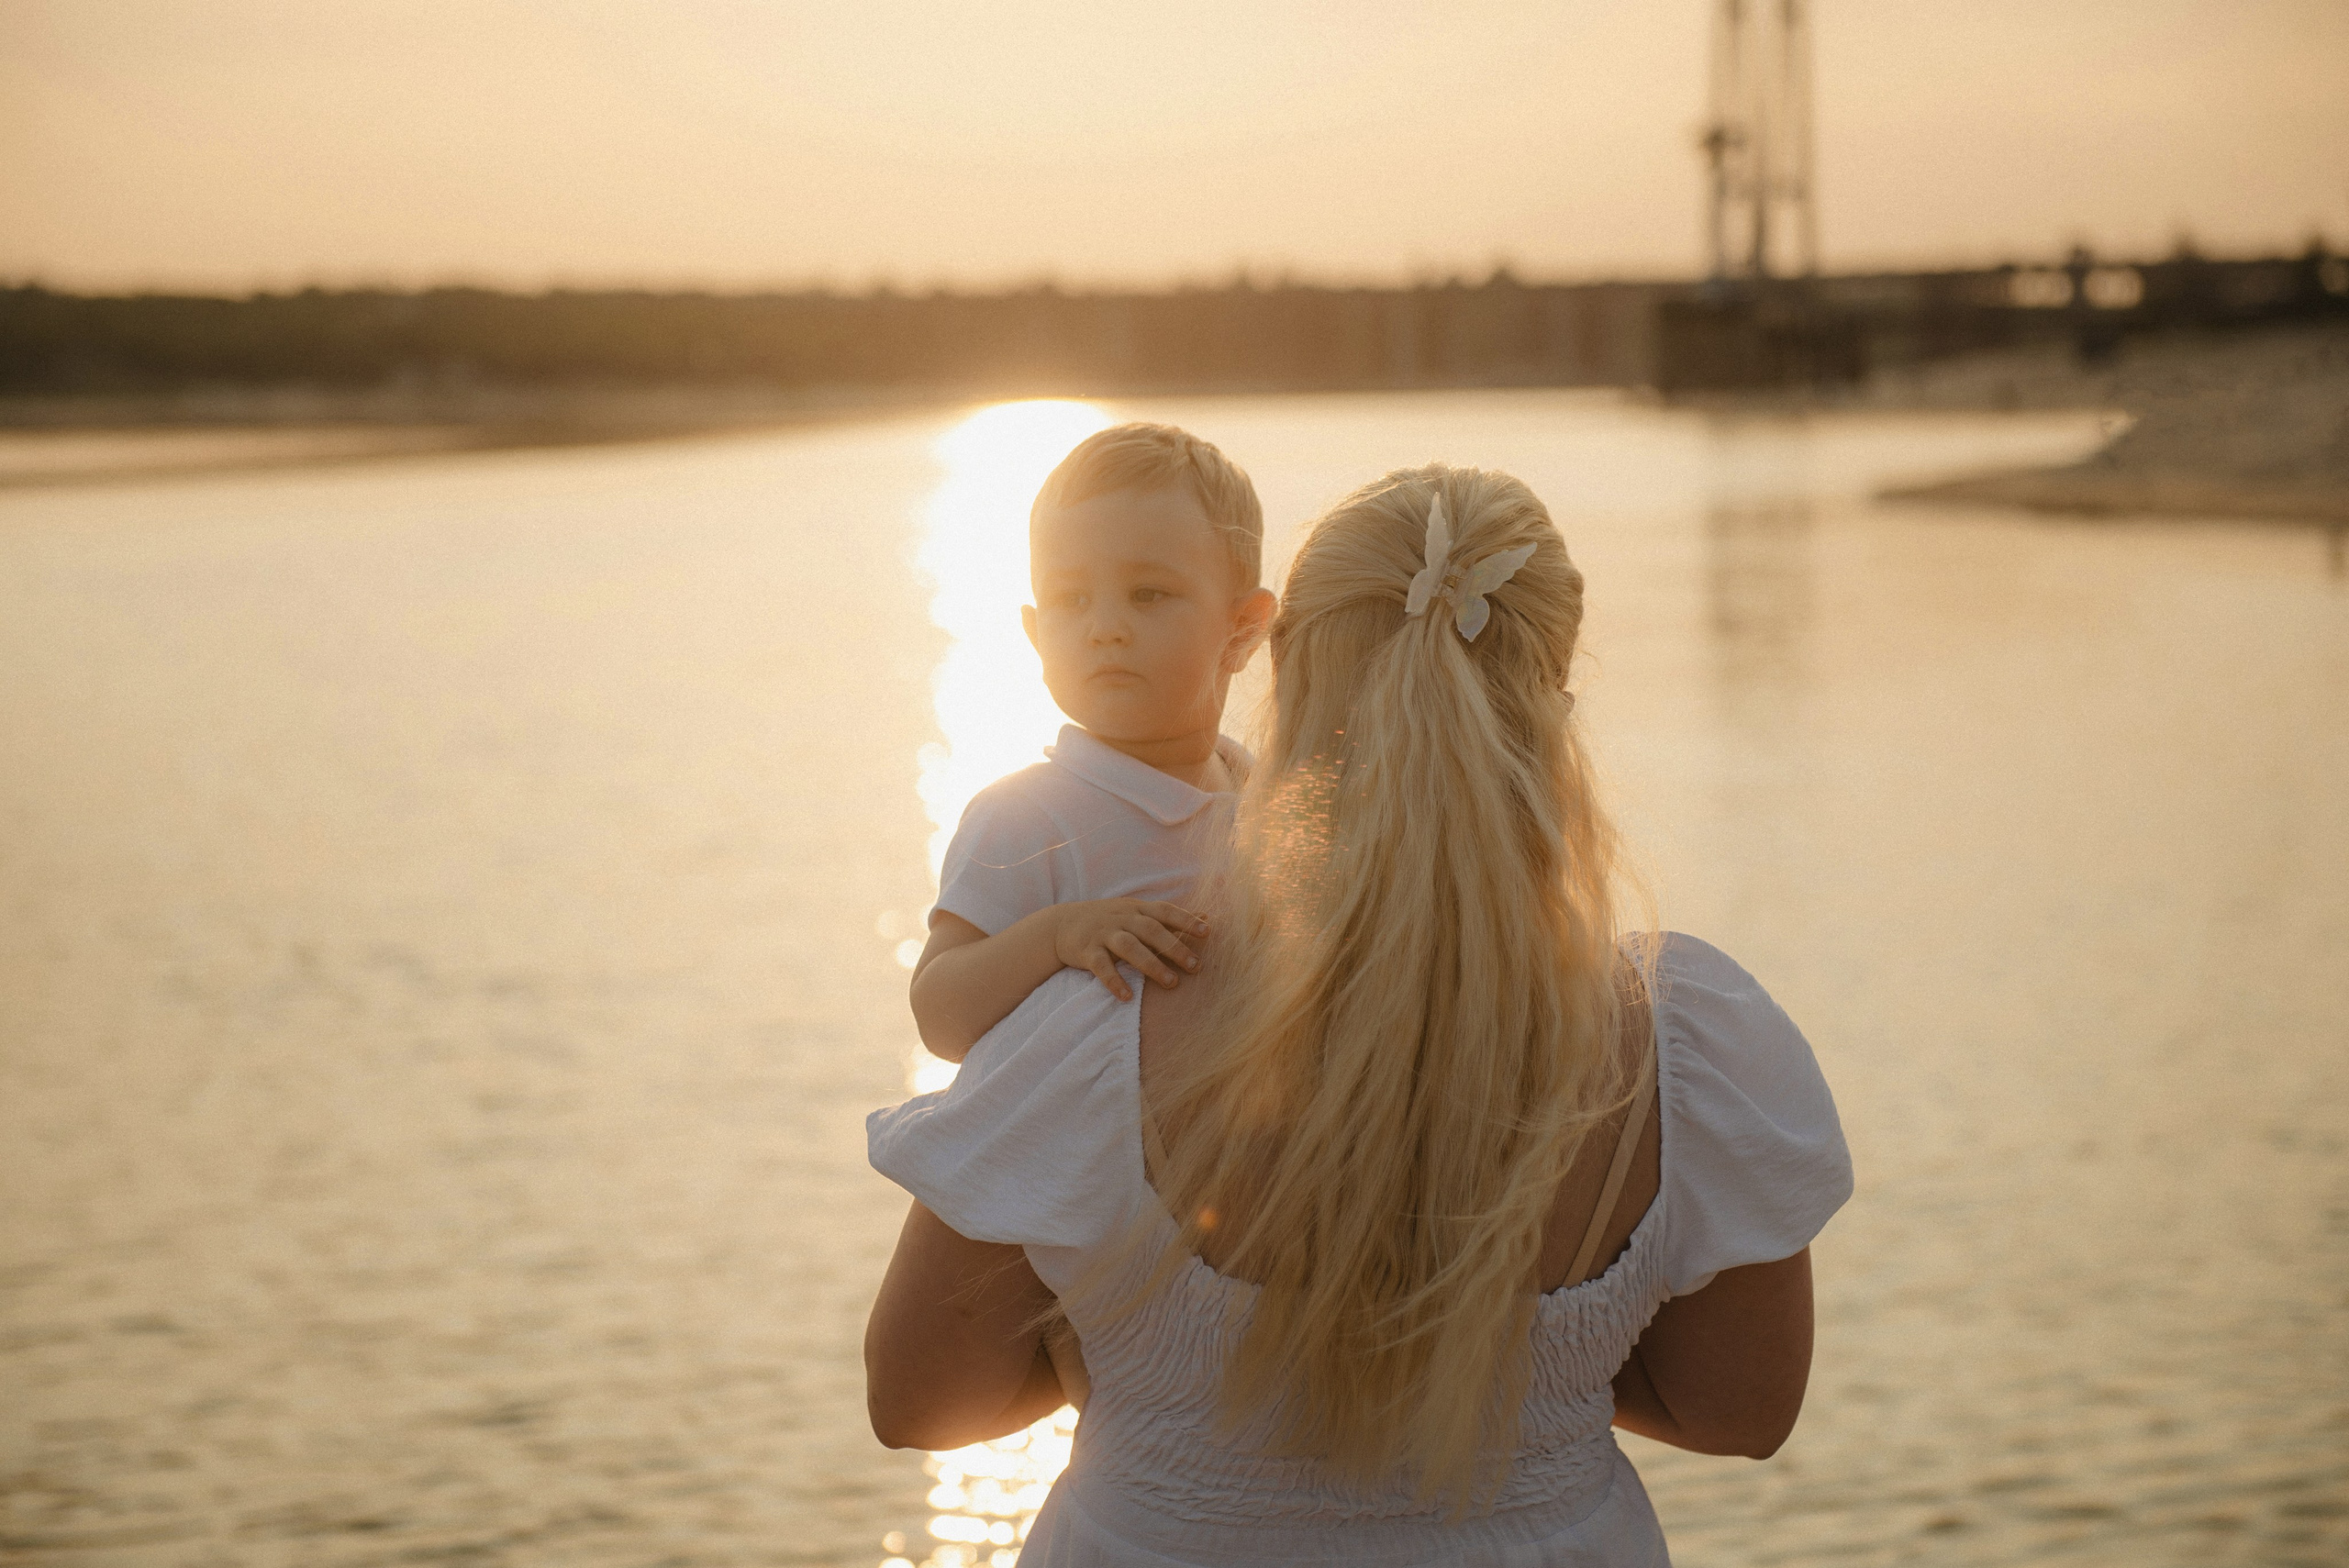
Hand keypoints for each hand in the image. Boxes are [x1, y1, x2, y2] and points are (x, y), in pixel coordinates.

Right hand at [1052, 899, 1207, 1000]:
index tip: (1207, 932)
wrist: (1060, 924)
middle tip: (1195, 966)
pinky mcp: (1086, 952)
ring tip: (1171, 983)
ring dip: (1151, 965)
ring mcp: (1103, 934)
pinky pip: (1101, 967)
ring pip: (1129, 947)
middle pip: (1150, 930)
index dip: (1185, 920)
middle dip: (1174, 947)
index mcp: (1136, 908)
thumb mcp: (1137, 911)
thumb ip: (1169, 917)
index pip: (1165, 911)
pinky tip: (1127, 997)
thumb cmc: (1109, 920)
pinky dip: (1114, 981)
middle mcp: (1121, 918)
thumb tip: (1206, 916)